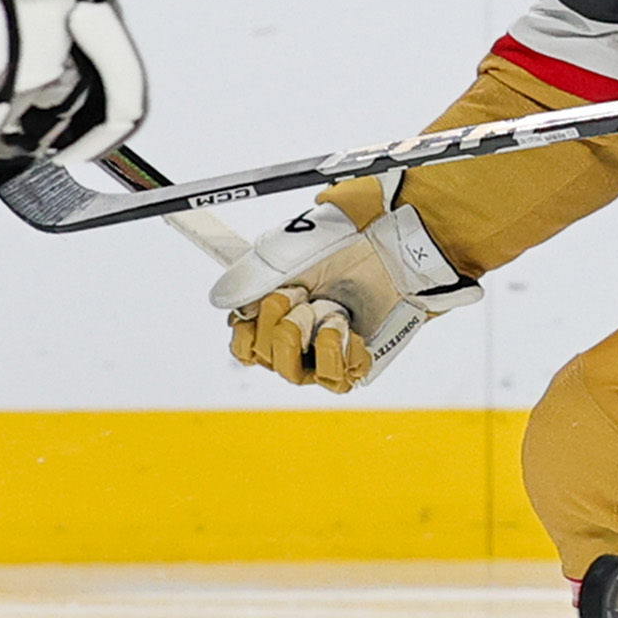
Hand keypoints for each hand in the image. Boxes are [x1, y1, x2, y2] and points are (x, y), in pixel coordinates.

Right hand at [212, 203, 480, 393]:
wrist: (398, 243)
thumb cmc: (347, 237)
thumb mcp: (288, 246)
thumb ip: (250, 273)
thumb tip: (220, 303)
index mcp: (274, 307)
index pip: (241, 344)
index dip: (246, 330)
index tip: (263, 302)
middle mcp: (297, 335)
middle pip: (263, 358)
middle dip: (281, 323)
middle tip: (306, 293)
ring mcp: (326, 351)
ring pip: (294, 374)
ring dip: (312, 335)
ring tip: (333, 309)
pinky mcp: (356, 363)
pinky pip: (334, 379)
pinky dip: (339, 350)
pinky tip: (351, 327)